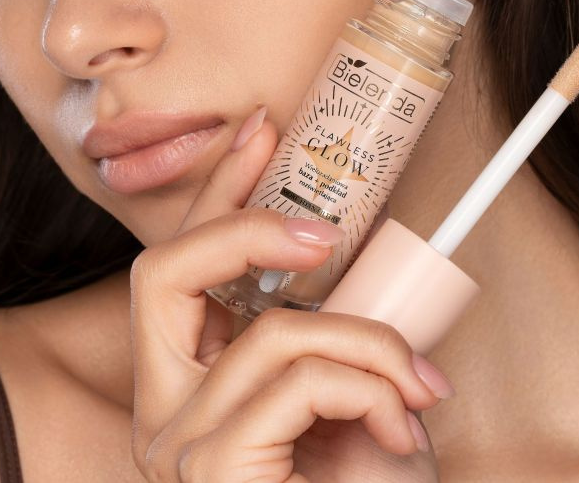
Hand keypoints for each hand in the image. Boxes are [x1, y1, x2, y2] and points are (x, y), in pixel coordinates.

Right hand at [129, 108, 447, 481]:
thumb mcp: (341, 393)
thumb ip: (324, 332)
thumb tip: (341, 264)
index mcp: (186, 385)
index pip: (182, 266)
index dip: (219, 190)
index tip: (261, 130)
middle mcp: (160, 410)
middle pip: (162, 272)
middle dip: (242, 222)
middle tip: (322, 229)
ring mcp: (175, 445)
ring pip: (271, 332)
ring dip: (366, 343)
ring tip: (418, 389)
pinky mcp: (209, 472)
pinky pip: (295, 377)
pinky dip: (367, 383)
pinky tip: (400, 432)